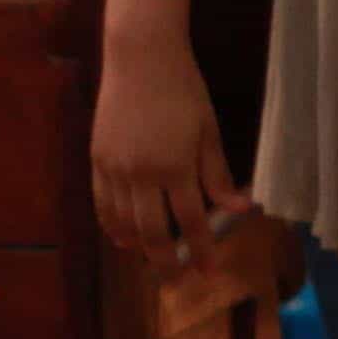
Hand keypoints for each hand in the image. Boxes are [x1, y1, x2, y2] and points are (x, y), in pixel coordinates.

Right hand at [94, 49, 239, 257]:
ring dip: (137, 245)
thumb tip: (240, 209)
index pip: (190, 220)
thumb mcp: (208, 131)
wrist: (141, 58)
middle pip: (152, 231)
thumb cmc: (184, 90)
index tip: (208, 270)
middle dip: (166, 260)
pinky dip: (110, 224)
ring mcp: (115, 168)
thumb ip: (218, 175)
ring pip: (122, 221)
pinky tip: (120, 235)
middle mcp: (142, 173)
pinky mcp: (97, 159)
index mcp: (175, 166)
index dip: (200, 248)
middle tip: (176, 280)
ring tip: (150, 260)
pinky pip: (102, 202)